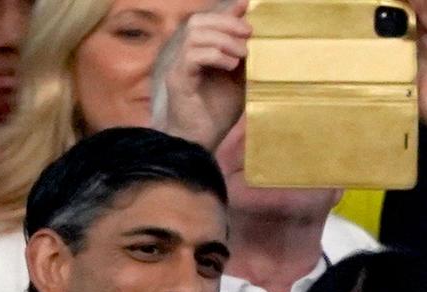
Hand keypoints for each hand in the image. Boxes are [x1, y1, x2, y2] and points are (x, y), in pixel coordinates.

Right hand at [152, 0, 250, 149]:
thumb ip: (240, 55)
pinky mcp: (177, 81)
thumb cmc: (216, 116)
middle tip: (248, 35)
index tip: (246, 12)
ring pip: (194, 36)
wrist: (200, 144)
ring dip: (223, 40)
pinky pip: (192, 55)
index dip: (225, 14)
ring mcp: (177, 68)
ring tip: (241, 56)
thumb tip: (249, 31)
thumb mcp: (237, 80)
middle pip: (197, 22)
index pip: (204, 21)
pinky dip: (215, 55)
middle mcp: (183, 58)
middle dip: (226, 23)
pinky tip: (230, 66)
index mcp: (196, 55)